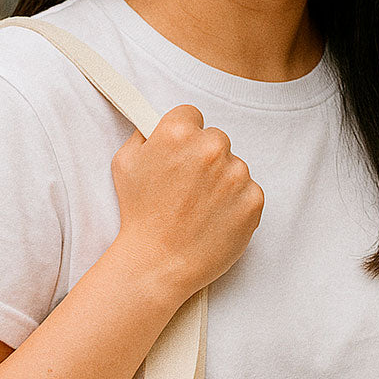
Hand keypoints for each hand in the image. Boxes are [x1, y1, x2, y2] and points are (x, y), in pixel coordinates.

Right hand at [111, 104, 264, 300]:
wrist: (158, 263)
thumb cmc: (139, 216)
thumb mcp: (125, 163)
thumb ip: (144, 135)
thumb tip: (155, 125)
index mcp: (178, 132)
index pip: (192, 115)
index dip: (183, 136)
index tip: (179, 154)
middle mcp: (211, 148)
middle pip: (216, 139)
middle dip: (204, 158)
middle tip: (187, 186)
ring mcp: (236, 174)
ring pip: (234, 166)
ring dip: (221, 181)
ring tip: (199, 207)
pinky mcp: (253, 199)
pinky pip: (249, 191)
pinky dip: (236, 203)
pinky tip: (214, 218)